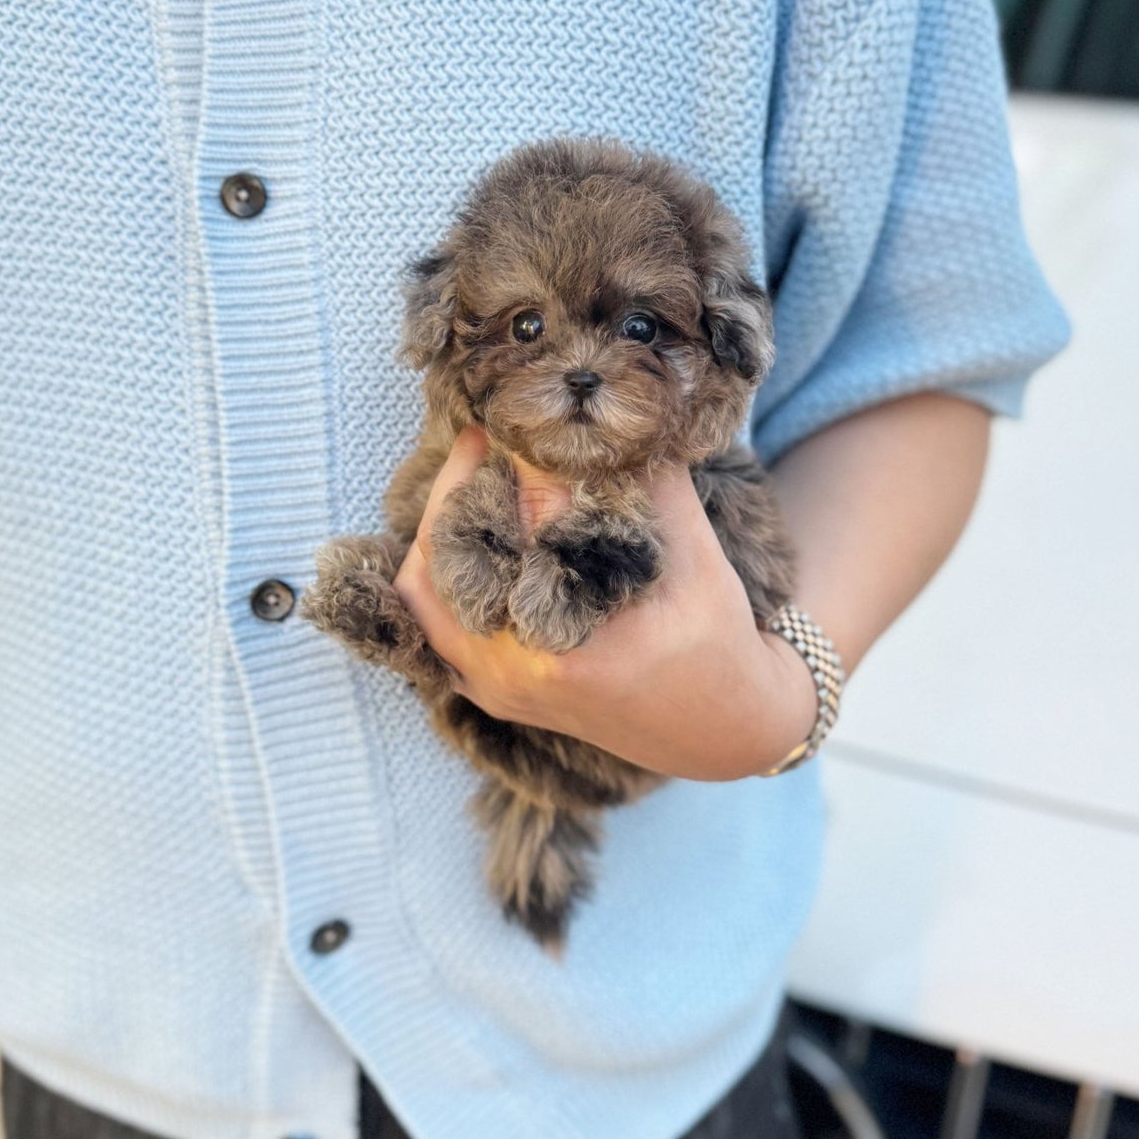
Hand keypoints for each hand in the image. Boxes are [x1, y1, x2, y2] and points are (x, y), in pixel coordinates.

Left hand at [392, 429, 819, 780]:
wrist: (716, 729)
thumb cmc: (715, 639)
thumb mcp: (697, 554)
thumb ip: (653, 480)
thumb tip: (613, 411)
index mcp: (576, 642)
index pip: (525, 520)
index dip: (519, 454)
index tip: (520, 409)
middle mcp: (520, 671)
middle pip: (446, 555)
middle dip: (461, 483)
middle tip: (488, 436)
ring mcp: (496, 687)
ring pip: (422, 589)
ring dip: (440, 525)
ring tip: (476, 478)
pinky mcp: (490, 690)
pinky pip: (431, 622)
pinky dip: (439, 570)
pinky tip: (472, 530)